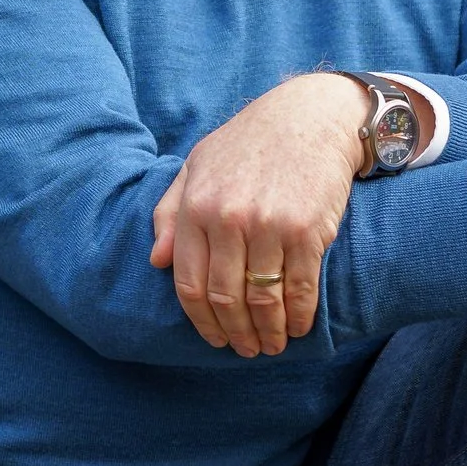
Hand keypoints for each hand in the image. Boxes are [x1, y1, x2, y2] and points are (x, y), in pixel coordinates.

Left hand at [151, 73, 370, 355]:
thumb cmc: (249, 143)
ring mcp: (270, 225)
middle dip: (235, 333)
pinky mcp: (308, 229)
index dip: (201, 321)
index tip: (214, 338)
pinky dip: (299, 316)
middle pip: (226, 298)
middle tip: (245, 349)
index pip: (189, 283)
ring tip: (272, 346)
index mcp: (196, 206)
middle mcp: (229, 218)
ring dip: (268, 332)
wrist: (311, 116)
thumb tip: (155, 261)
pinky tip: (298, 327)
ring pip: (263, 299)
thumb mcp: (197, 166)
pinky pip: (301, 287)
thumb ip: (170, 212)